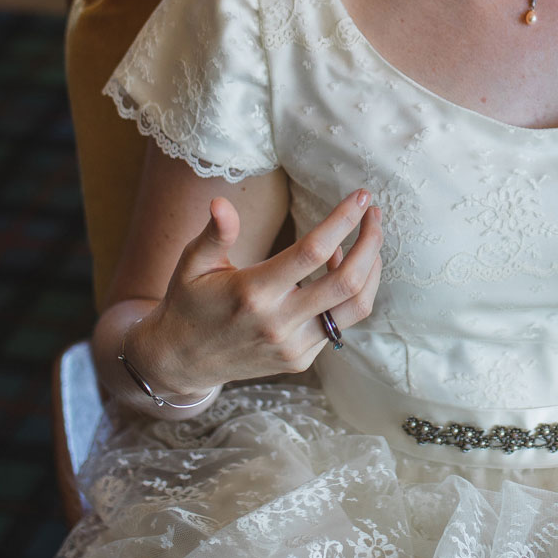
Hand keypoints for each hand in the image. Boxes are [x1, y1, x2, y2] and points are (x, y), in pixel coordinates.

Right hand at [128, 190, 383, 396]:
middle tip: (375, 214)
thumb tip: (220, 202)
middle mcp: (278, 323)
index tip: (361, 195)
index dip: (343, 220)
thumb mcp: (192, 264)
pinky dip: (349, 293)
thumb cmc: (189, 303)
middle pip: (347, 281)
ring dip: (370, 270)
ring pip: (354, 308)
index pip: (313, 251)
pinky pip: (339, 324)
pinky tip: (338, 269)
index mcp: (253, 292)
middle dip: (370, 242)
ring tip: (368, 240)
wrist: (182, 361)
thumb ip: (214, 235)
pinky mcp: (300, 360)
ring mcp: (292, 346)